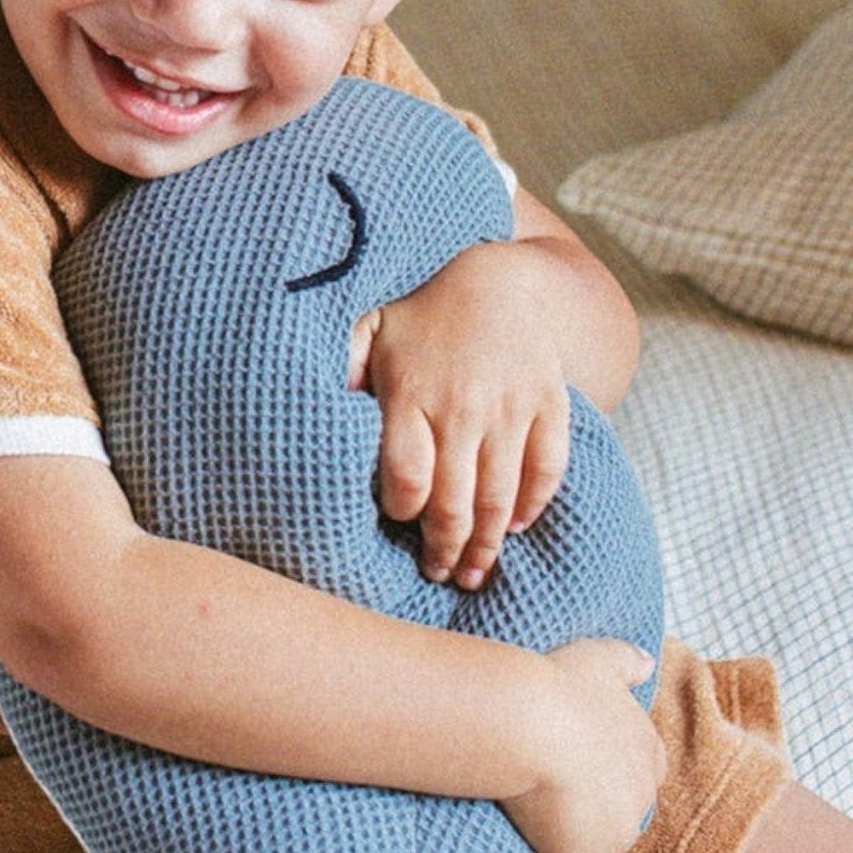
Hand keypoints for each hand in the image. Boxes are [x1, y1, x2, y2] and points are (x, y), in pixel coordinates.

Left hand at [348, 240, 572, 590]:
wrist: (500, 278)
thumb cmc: (420, 315)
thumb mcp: (368, 332)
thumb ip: (339, 373)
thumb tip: (302, 413)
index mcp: (410, 393)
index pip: (405, 477)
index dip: (401, 511)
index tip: (396, 524)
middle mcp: (461, 406)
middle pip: (454, 501)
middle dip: (445, 550)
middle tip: (438, 574)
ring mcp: (510, 407)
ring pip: (500, 496)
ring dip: (487, 544)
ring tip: (473, 572)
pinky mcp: (549, 404)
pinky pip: (547, 469)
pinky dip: (532, 505)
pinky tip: (514, 527)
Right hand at [500, 639, 665, 852]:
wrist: (529, 721)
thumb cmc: (558, 685)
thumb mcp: (597, 658)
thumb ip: (625, 660)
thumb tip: (648, 660)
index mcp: (644, 753)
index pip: (639, 775)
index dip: (610, 780)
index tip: (584, 781)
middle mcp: (637, 801)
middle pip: (620, 823)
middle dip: (594, 827)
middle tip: (554, 822)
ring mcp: (608, 839)